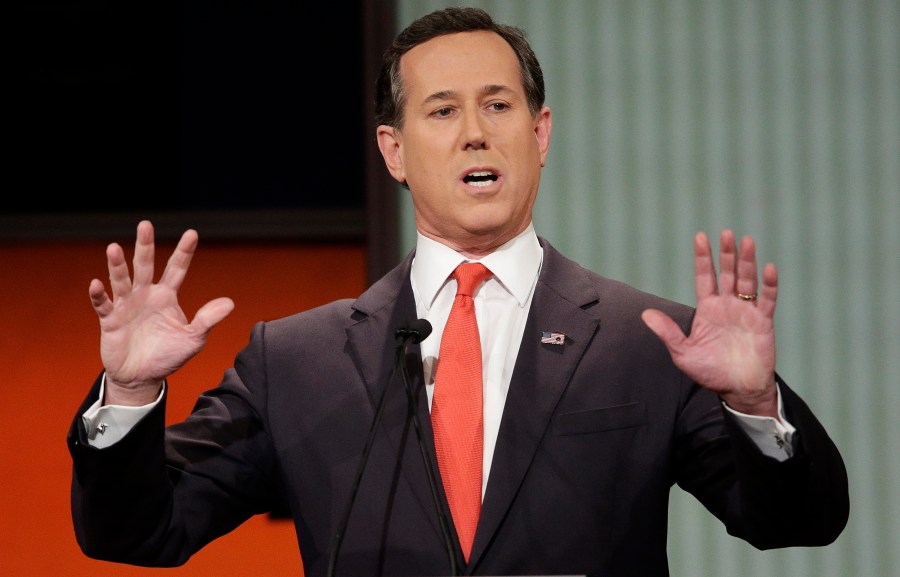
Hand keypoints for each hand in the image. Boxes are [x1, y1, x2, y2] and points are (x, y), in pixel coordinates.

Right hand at [88, 220, 234, 405]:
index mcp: (166, 296)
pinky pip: (103, 305)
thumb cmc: (168, 355)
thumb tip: (229, 302)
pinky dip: (99, 295)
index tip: (192, 233)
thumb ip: (208, 320)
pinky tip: (97, 283)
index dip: (184, 252)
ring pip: (121, 280)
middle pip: (145, 266)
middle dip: (145, 246)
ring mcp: (126, 306)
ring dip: (117, 265)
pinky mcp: (110, 321)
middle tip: (146, 224)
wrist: (143, 377)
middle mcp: (145, 295)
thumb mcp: (193, 339)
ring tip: (114, 248)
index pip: (177, 269)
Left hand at [641, 230, 778, 416]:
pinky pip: (767, 299)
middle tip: (726, 233)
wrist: (738, 389)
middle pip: (727, 273)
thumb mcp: (683, 353)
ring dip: (747, 262)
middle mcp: (727, 306)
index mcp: (708, 309)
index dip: (703, 258)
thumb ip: (667, 333)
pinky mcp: (763, 321)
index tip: (701, 237)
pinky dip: (769, 284)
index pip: (705, 277)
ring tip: (746, 241)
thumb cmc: (709, 371)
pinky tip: (768, 269)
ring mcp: (746, 311)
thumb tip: (645, 314)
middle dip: (726, 254)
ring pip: (747, 281)